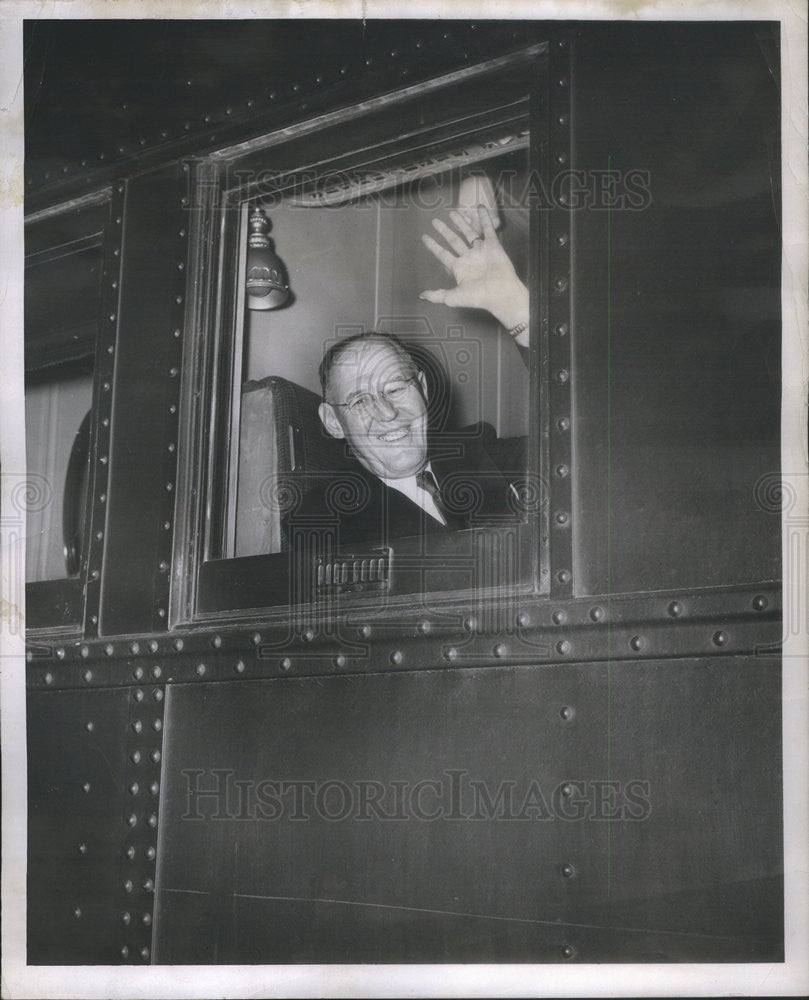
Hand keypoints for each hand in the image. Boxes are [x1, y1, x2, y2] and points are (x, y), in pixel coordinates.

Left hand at [419, 205, 528, 333]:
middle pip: (453, 241)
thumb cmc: (478, 297)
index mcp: (459, 268)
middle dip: (444, 231)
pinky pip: (488, 229)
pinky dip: (485, 218)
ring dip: (461, 223)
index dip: (433, 246)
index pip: (442, 254)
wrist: (501, 294)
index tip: (424, 237)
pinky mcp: (493, 245)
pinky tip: (480, 207)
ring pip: (468, 233)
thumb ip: (437, 295)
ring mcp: (480, 251)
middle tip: (435, 221)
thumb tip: (421, 295)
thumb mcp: (453, 298)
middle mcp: (468, 258)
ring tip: (452, 212)